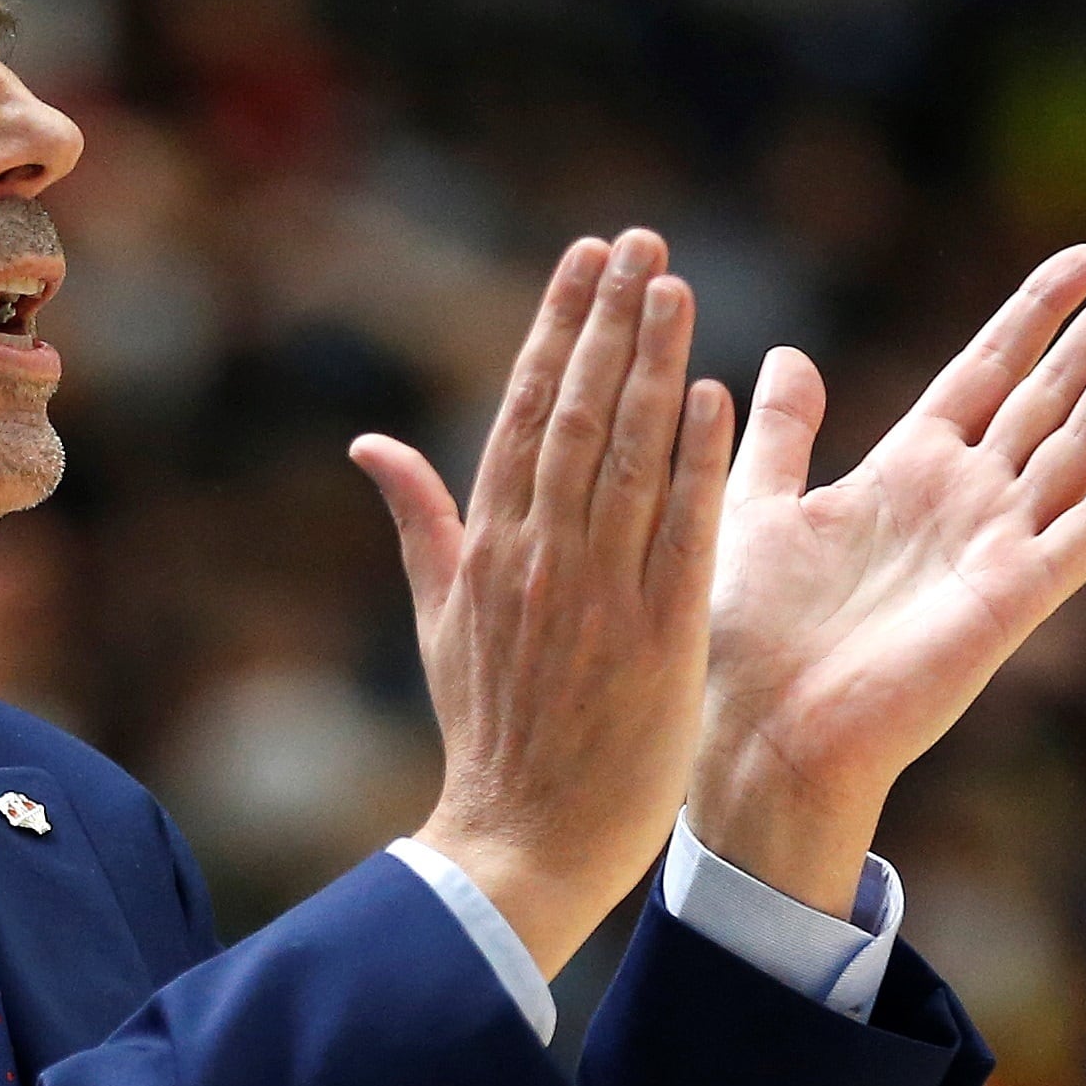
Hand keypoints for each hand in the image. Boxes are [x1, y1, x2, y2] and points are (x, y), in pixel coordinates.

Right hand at [351, 230, 733, 974]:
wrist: (522, 842)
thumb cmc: (488, 734)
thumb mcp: (439, 621)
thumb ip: (420, 523)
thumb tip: (370, 444)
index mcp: (489, 550)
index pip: (523, 412)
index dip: (555, 329)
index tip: (585, 259)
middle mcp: (539, 559)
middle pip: (576, 416)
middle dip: (608, 322)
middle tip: (640, 242)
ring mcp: (598, 597)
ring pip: (628, 459)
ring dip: (653, 368)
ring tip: (675, 288)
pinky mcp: (656, 639)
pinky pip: (679, 536)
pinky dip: (694, 465)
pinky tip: (715, 396)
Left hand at [691, 247, 1085, 915]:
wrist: (759, 729)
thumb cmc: (748, 635)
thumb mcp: (756, 505)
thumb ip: (784, 432)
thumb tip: (789, 354)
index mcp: (906, 471)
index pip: (989, 370)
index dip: (1037, 312)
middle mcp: (964, 502)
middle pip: (1052, 395)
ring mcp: (996, 547)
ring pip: (1080, 444)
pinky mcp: (1014, 597)